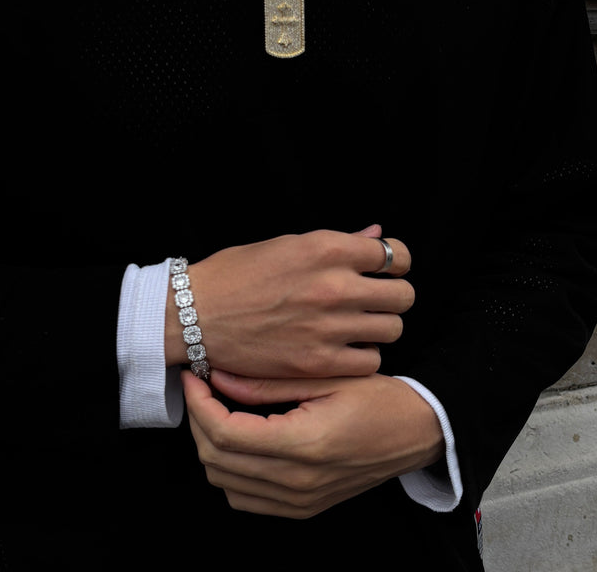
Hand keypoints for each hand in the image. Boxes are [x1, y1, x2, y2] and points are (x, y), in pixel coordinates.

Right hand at [168, 225, 412, 378]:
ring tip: (359, 324)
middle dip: (394, 294)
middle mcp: (333, 286)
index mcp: (326, 248)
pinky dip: (364, 355)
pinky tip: (346, 347)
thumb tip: (376, 235)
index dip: (396, 262)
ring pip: (392, 329)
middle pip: (403, 295)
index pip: (394, 254)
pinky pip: (371, 361)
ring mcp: (328, 327)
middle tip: (376, 299)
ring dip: (380, 326)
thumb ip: (339, 241)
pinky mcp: (317, 362)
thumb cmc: (237, 274)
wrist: (194, 315)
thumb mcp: (287, 243)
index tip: (387, 269)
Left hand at [183, 369, 443, 518]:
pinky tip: (240, 436)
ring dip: (211, 445)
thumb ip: (268, 381)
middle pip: (217, 461)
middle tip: (201, 386)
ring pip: (225, 483)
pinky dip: (230, 469)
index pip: (226, 434)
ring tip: (217, 407)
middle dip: (198, 420)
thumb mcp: (326, 376)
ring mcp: (300, 501)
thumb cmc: (379, 397)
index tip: (194, 374)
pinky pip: (246, 497)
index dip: (199, 403)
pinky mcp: (302, 508)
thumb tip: (217, 375)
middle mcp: (298, 481)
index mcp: (305, 444)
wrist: (417, 432)